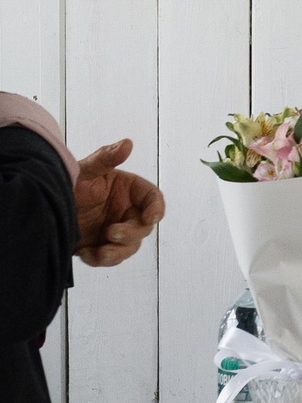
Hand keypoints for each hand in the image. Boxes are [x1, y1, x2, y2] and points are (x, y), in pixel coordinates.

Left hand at [73, 140, 164, 268]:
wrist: (43, 206)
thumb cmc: (66, 182)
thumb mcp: (85, 170)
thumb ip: (106, 158)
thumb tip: (127, 143)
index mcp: (128, 189)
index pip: (153, 198)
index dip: (156, 208)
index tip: (151, 218)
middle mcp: (125, 210)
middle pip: (143, 226)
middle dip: (131, 233)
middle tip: (111, 233)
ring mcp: (115, 229)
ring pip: (130, 247)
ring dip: (118, 252)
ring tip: (100, 252)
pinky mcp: (101, 245)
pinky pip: (110, 258)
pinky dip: (100, 259)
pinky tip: (86, 254)